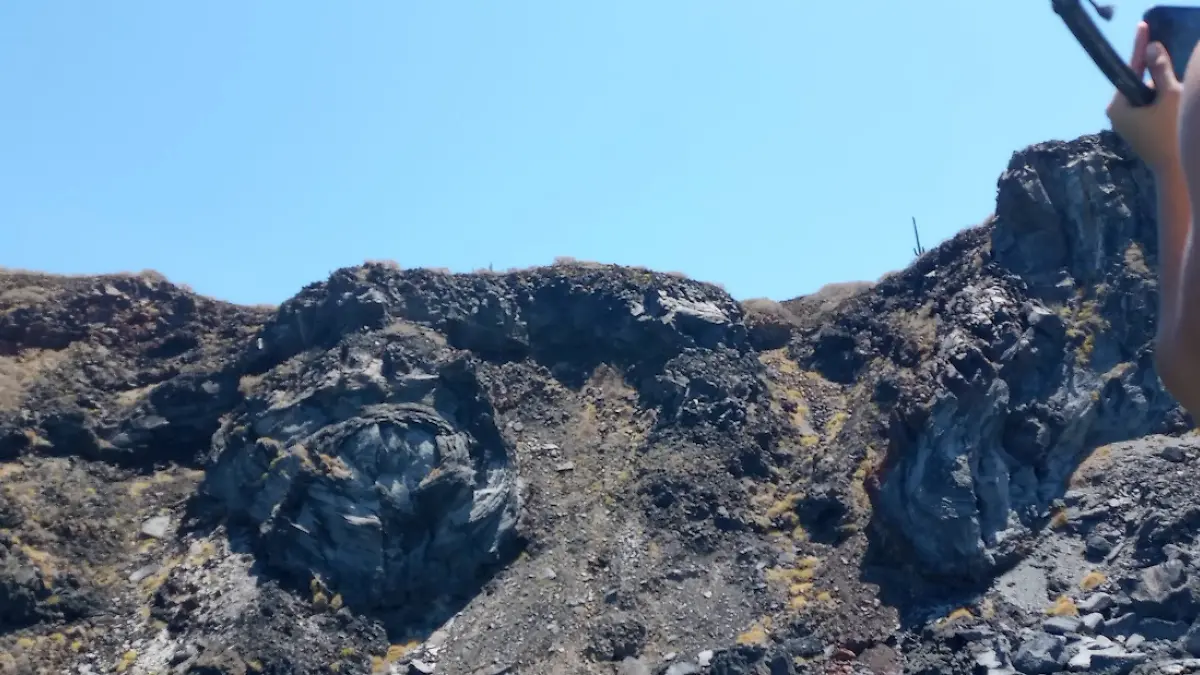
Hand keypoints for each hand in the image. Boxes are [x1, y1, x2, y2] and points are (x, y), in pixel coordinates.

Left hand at [1107, 21, 1183, 172]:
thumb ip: (1161, 70)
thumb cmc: (1172, 132)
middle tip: (1171, 83)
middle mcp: (1116, 114)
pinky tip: (1172, 112)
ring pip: (1148, 95)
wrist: (1175, 170)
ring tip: (1173, 106)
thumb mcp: (1170, 96)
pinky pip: (1150, 107)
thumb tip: (1152, 47)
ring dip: (1164, 91)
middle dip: (1158, 77)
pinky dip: (1163, 103)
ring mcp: (1126, 123)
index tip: (1143, 27)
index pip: (1131, 68)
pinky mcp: (1137, 130)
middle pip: (1140, 82)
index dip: (1140, 47)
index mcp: (1118, 105)